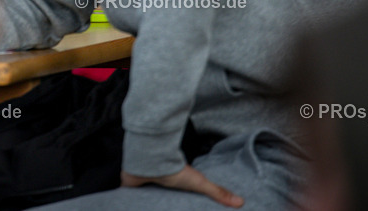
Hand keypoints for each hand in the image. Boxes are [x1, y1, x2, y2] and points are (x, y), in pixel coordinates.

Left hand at [121, 165, 242, 207]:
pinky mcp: (129, 188)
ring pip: (142, 201)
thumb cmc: (174, 170)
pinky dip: (127, 205)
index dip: (175, 206)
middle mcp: (156, 184)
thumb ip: (217, 192)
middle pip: (158, 201)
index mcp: (171, 184)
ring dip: (143, 207)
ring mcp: (142, 186)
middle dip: (160, 207)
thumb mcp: (199, 183)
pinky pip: (126, 200)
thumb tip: (242, 203)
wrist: (150, 160)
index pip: (173, 198)